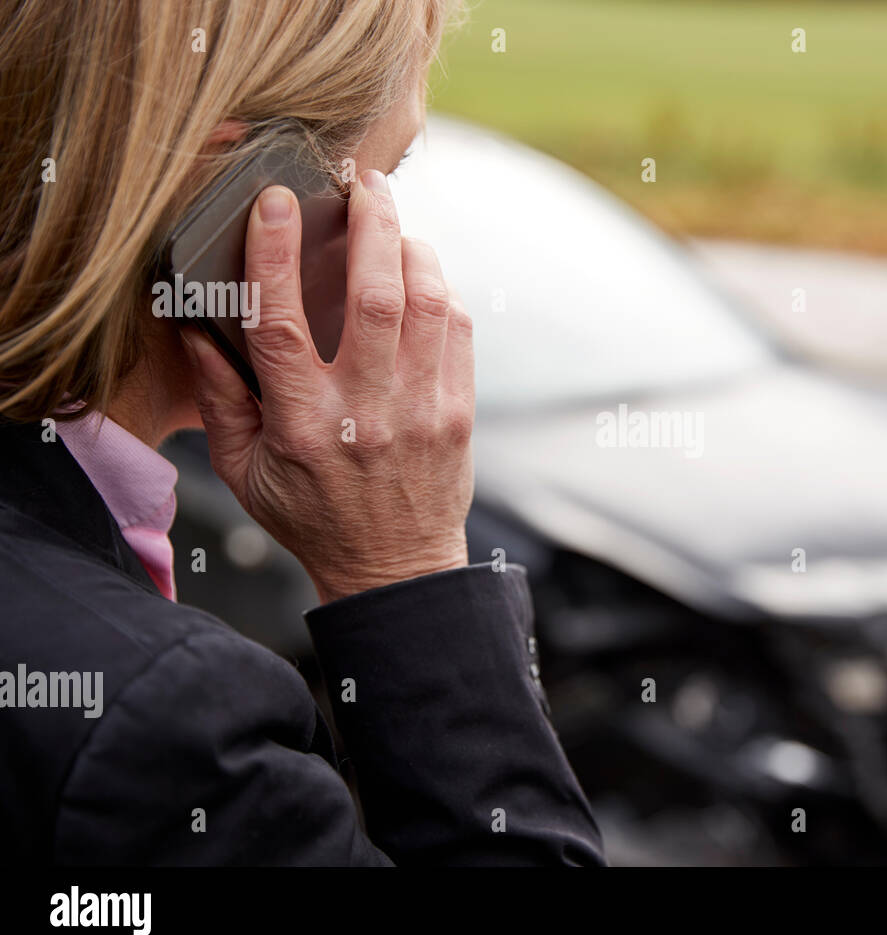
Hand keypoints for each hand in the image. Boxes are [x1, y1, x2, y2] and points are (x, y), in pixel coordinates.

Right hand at [181, 169, 473, 603]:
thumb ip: (219, 400)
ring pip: (427, 305)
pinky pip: (456, 332)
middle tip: (363, 181)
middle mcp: (366, 412)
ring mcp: (421, 411)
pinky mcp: (457, 414)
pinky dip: (440, 290)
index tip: (277, 201)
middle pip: (374, 296)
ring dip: (412, 248)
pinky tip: (422, 272)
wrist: (395, 567)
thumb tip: (194, 329)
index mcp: (303, 424)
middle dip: (371, 224)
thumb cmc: (312, 518)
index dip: (275, 254)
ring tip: (393, 220)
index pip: (282, 324)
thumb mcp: (245, 472)